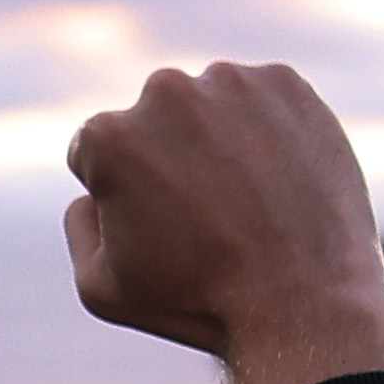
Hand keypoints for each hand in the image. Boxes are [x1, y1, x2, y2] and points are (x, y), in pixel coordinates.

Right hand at [65, 61, 383, 383]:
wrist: (304, 300)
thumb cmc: (198, 302)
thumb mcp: (103, 288)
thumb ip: (79, 226)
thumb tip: (94, 191)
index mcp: (108, 136)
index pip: (98, 152)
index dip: (123, 197)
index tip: (160, 230)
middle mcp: (165, 91)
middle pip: (154, 120)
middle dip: (171, 157)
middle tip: (208, 215)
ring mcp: (230, 81)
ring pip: (210, 106)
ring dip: (220, 139)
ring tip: (249, 203)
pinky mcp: (285, 83)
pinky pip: (263, 101)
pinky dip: (268, 132)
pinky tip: (279, 184)